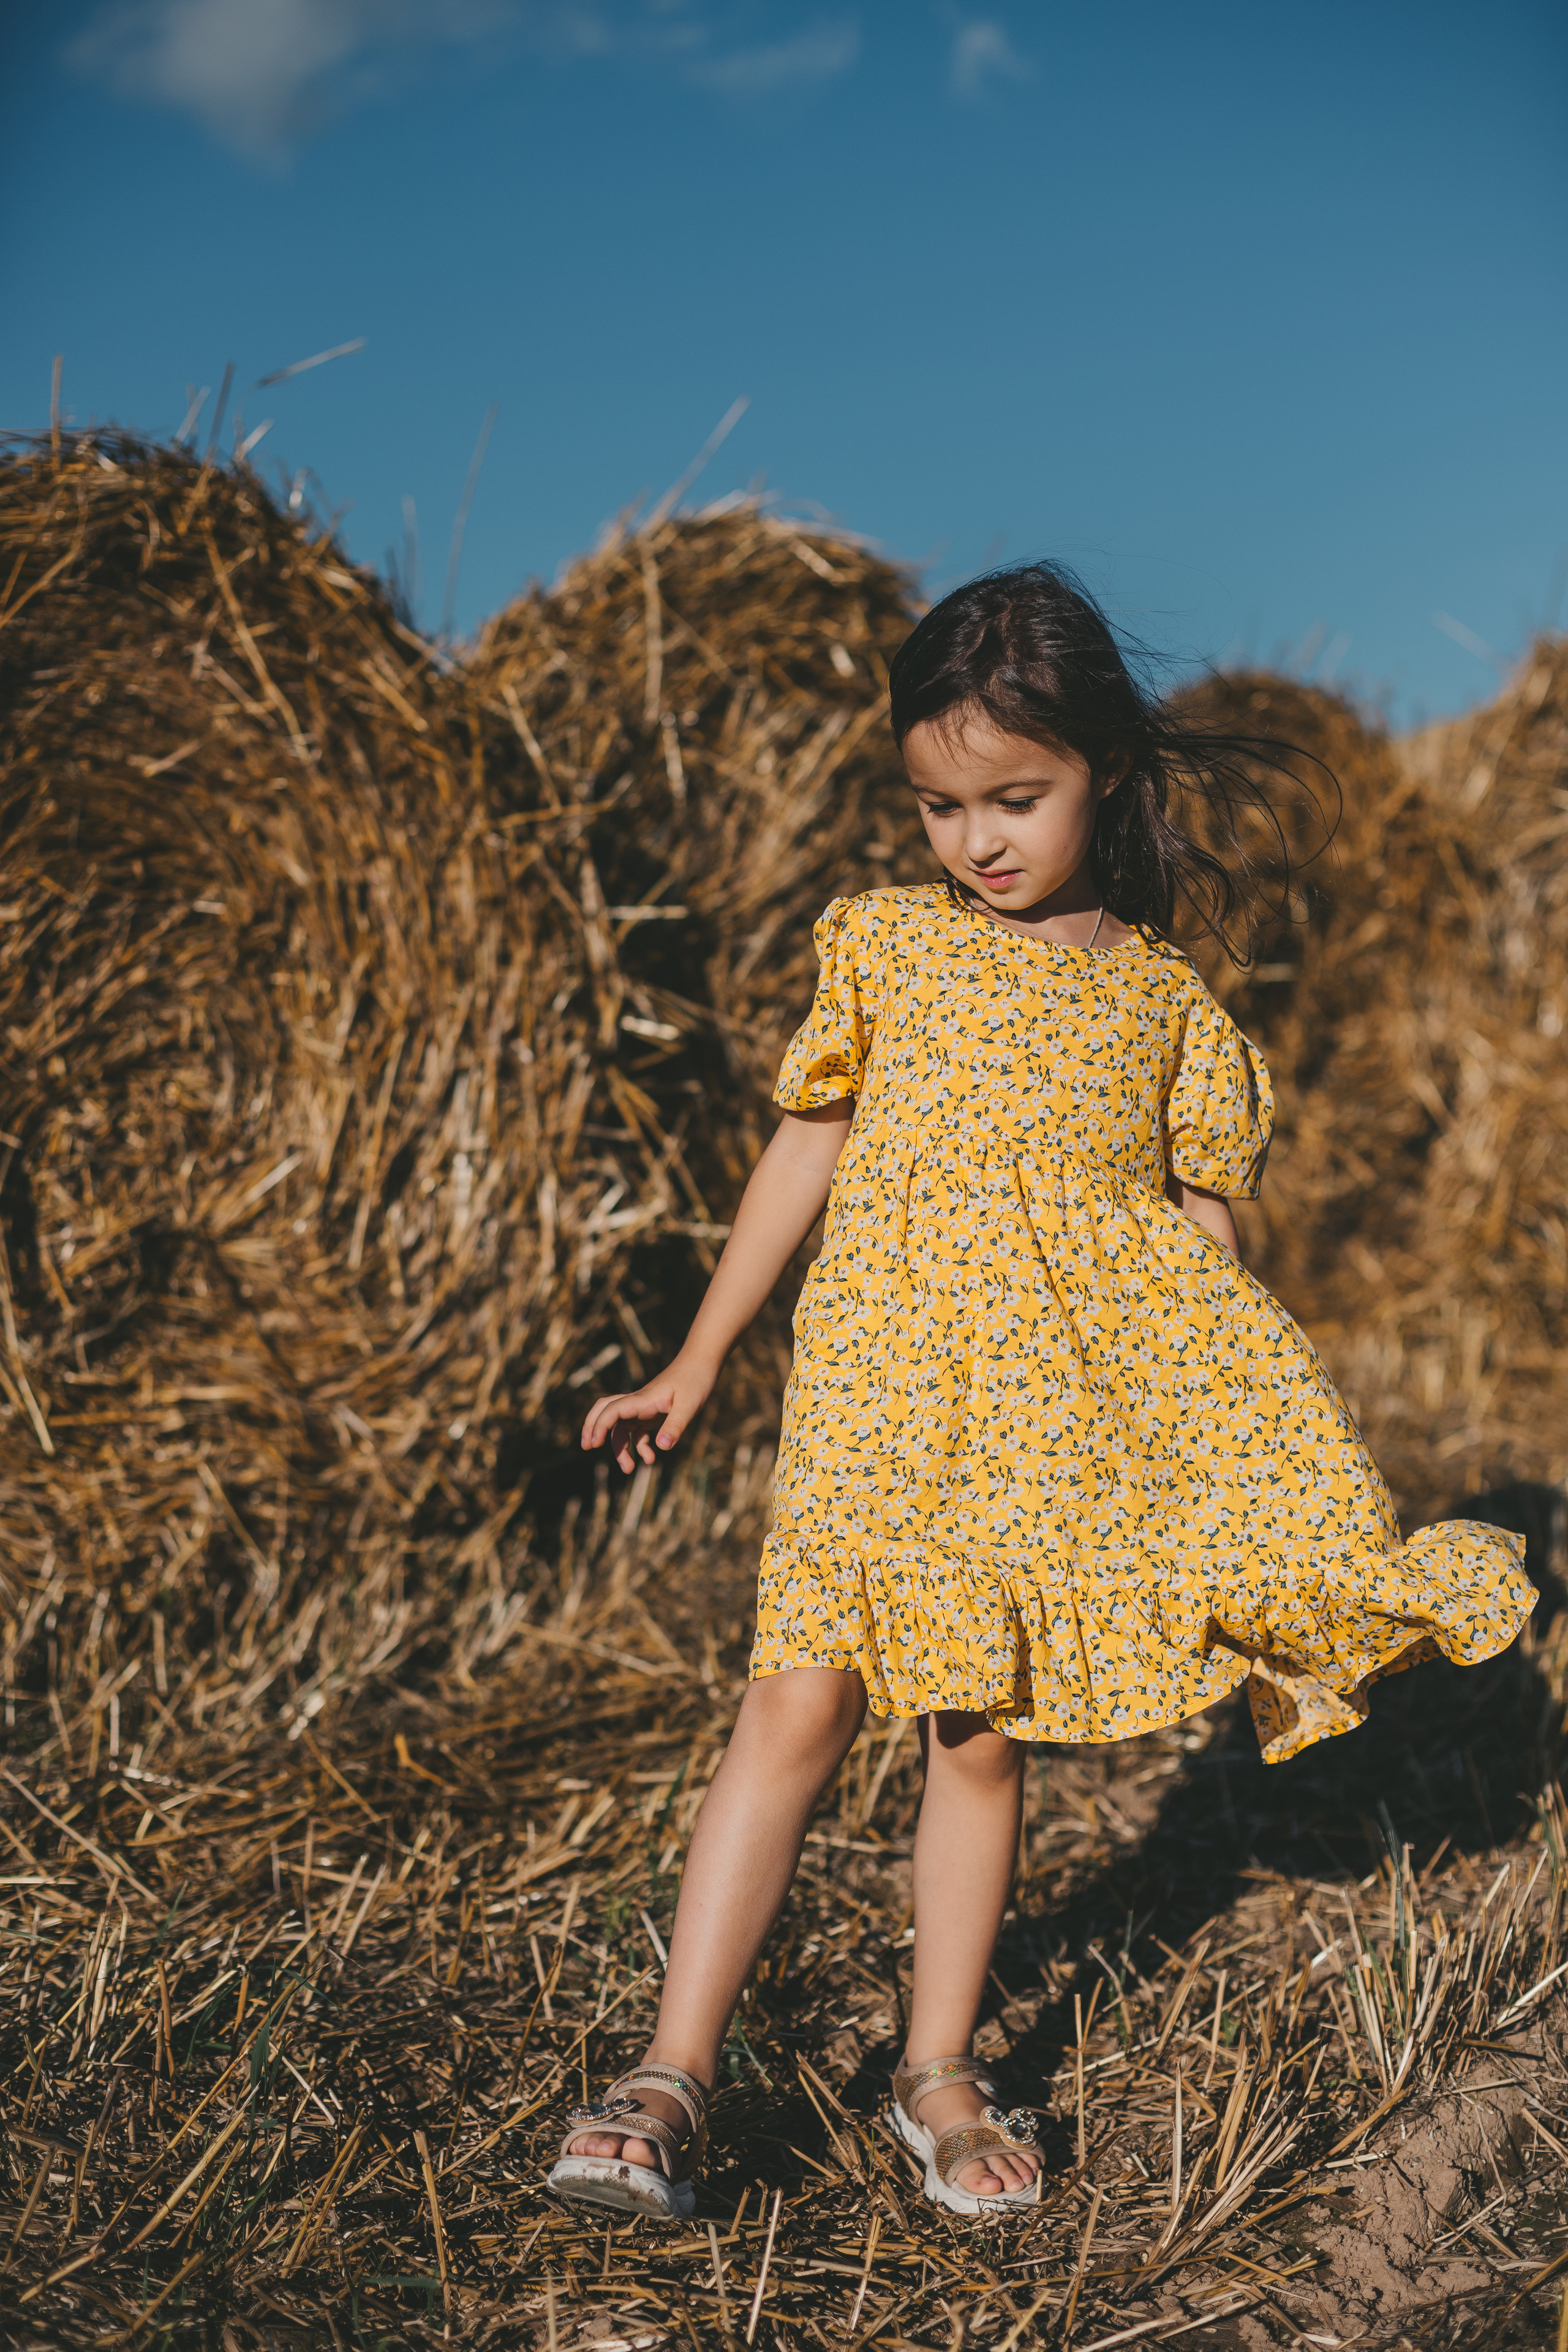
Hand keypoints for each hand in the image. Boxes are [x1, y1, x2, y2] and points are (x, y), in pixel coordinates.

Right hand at [580, 1354, 716, 1471]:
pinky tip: (650, 1458)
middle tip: (587, 1447)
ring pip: (620, 1426)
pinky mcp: (653, 1413)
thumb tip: (662, 1447)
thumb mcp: (689, 1405)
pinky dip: (639, 1446)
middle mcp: (638, 1403)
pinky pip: (637, 1431)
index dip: (599, 1426)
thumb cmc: (695, 1380)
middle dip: (593, 1428)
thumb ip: (675, 1426)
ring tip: (629, 1469)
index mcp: (642, 1400)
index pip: (612, 1410)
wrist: (701, 1364)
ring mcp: (644, 1408)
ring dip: (620, 1447)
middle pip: (605, 1412)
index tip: (594, 1445)